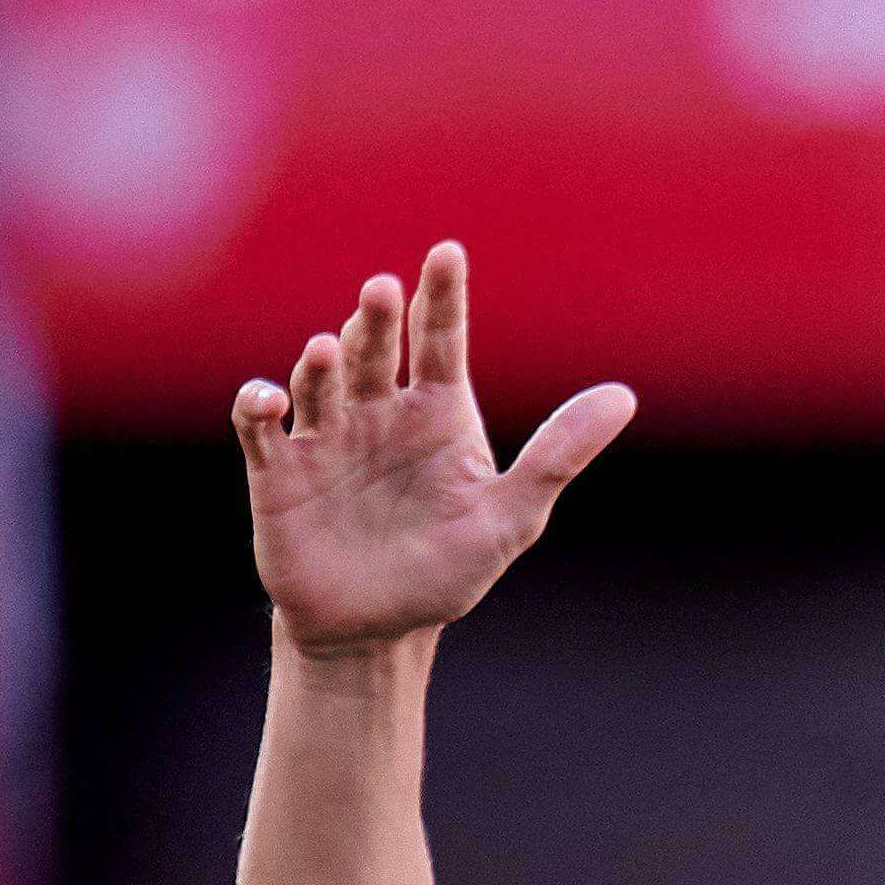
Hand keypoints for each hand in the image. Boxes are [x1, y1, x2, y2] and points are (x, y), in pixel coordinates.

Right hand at [233, 243, 633, 655]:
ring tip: (333, 349)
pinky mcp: (280, 470)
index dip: (444, 296)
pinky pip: (263, 429)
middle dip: (379, 321)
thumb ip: (559, 455)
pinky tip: (270, 399)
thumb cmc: (445, 570)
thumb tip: (624, 396)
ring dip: (323, 363)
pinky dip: (260, 408)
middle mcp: (379, 410)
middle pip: (378, 350)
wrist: (377, 630)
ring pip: (321, 381)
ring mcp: (327, 436)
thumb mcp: (511, 516)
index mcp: (437, 412)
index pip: (441, 339)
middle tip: (385, 292)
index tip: (448, 254)